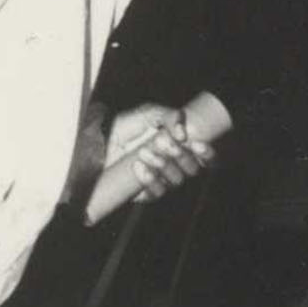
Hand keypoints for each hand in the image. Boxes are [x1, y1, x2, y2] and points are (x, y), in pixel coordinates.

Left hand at [84, 100, 214, 222]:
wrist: (100, 140)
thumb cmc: (127, 125)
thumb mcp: (149, 113)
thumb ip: (170, 116)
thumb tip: (183, 134)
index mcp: (181, 147)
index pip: (205, 157)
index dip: (207, 153)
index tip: (197, 144)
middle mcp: (174, 165)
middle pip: (192, 169)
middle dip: (179, 156)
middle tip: (161, 142)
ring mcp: (161, 179)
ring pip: (176, 181)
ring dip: (163, 165)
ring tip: (143, 152)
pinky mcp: (146, 192)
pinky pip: (157, 193)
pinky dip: (150, 180)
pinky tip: (138, 167)